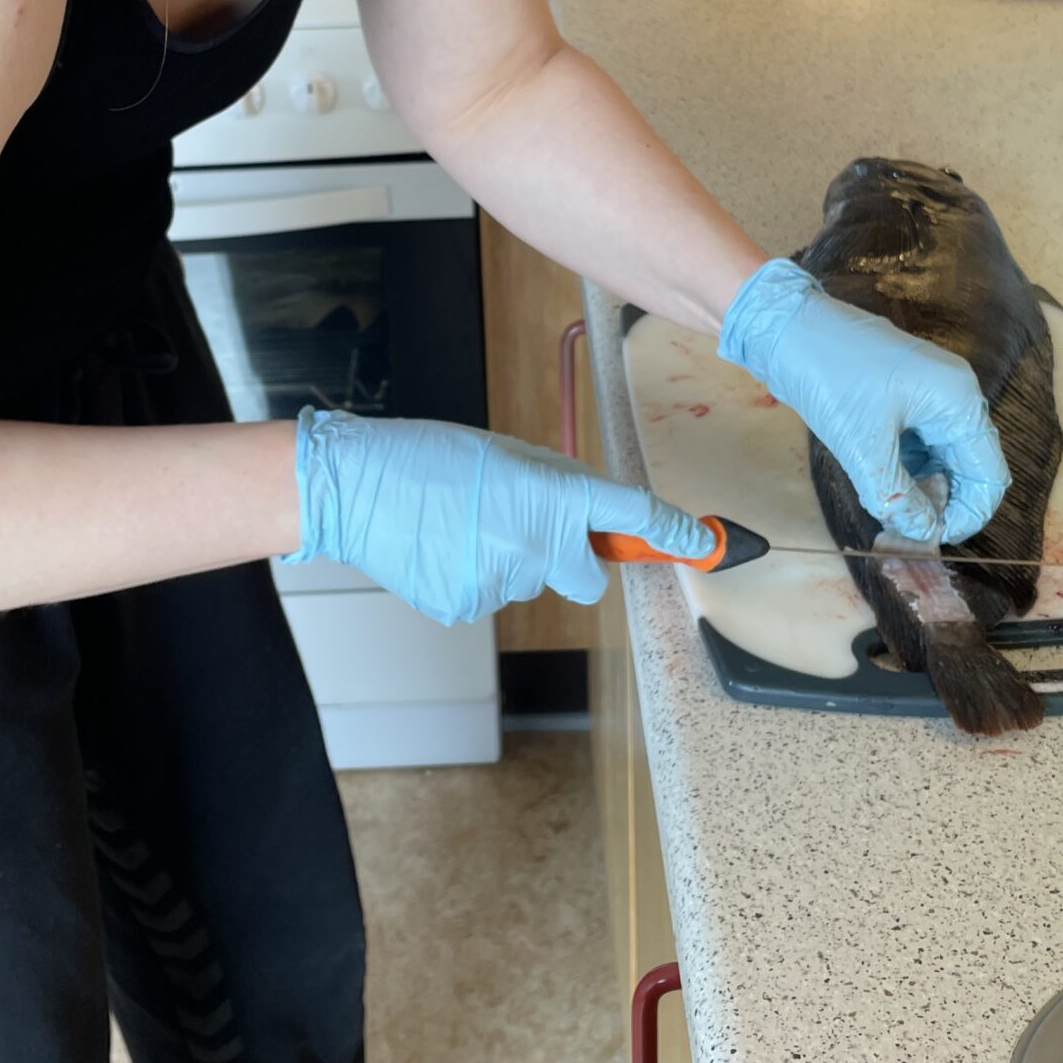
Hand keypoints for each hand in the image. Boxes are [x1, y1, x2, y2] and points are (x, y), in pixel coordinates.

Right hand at [289, 410, 713, 625]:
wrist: (357, 487)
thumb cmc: (430, 457)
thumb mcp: (509, 455)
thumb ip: (557, 488)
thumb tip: (588, 516)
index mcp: (556, 496)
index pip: (635, 520)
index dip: (676, 536)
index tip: (706, 546)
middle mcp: (540, 545)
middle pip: (583, 575)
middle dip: (567, 558)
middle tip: (519, 524)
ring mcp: (503, 583)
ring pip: (528, 582)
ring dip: (508, 560)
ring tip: (459, 525)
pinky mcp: (468, 607)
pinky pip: (489, 595)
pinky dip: (472, 576)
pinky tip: (441, 548)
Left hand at [719, 258, 1007, 543]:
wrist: (787, 327)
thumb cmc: (829, 374)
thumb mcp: (862, 446)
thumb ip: (896, 496)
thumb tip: (923, 532)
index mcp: (958, 401)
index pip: (989, 474)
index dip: (969, 514)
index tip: (936, 539)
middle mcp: (954, 396)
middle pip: (968, 468)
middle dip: (944, 504)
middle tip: (909, 533)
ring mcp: (929, 396)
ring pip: (941, 459)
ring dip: (922, 491)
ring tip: (892, 516)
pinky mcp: (904, 399)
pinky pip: (919, 446)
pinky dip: (906, 472)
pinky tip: (883, 490)